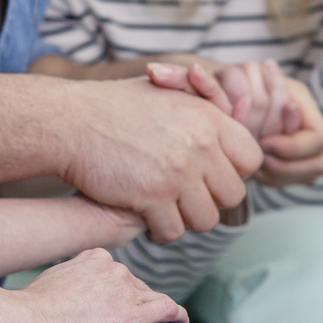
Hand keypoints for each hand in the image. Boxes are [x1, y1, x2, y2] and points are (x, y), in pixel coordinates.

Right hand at [8, 246, 188, 322]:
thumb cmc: (26, 313)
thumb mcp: (50, 282)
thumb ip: (70, 282)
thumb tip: (71, 296)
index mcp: (95, 258)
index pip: (119, 275)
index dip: (120, 294)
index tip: (115, 308)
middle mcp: (115, 269)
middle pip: (137, 288)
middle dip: (135, 306)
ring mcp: (126, 291)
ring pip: (153, 300)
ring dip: (155, 315)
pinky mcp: (132, 316)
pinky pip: (169, 311)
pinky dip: (178, 317)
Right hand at [55, 77, 264, 243]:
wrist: (71, 121)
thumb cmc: (118, 106)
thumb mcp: (168, 90)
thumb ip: (206, 102)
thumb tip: (241, 110)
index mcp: (209, 118)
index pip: (251, 158)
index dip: (235, 172)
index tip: (214, 175)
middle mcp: (200, 145)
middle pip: (233, 195)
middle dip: (212, 200)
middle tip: (188, 197)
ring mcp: (177, 173)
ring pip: (207, 220)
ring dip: (187, 220)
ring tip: (169, 210)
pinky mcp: (151, 196)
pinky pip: (173, 231)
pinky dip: (161, 232)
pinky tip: (148, 220)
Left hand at [251, 77, 322, 185]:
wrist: (247, 101)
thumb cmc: (254, 88)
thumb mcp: (260, 79)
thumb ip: (265, 84)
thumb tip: (271, 67)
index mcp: (313, 115)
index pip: (320, 140)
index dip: (293, 146)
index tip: (264, 142)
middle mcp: (319, 141)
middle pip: (319, 166)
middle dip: (284, 165)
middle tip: (259, 156)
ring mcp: (310, 160)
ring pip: (302, 179)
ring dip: (275, 174)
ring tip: (254, 160)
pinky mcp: (296, 173)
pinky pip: (286, 184)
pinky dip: (268, 178)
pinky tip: (254, 165)